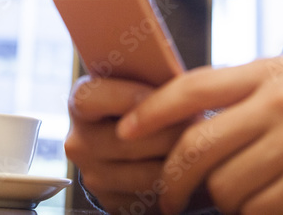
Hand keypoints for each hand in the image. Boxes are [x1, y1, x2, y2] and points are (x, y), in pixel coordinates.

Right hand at [65, 75, 197, 213]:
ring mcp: (93, 175)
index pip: (90, 99)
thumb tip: (178, 84)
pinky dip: (176, 185)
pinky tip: (189, 169)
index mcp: (80, 104)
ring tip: (203, 145)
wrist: (129, 141)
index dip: (129, 97)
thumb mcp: (136, 83)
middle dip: (172, 130)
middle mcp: (79, 141)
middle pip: (127, 141)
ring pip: (146, 174)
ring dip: (180, 161)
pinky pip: (151, 198)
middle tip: (202, 120)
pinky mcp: (111, 201)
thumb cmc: (141, 103)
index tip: (164, 95)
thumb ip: (147, 80)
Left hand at [118, 55, 282, 213]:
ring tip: (248, 200)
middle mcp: (281, 105)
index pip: (192, 87)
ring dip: (226, 206)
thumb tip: (197, 122)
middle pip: (196, 147)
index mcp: (274, 73)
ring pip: (227, 191)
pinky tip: (277, 208)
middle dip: (173, 182)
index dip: (150, 111)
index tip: (123, 131)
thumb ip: (255, 96)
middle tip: (170, 200)